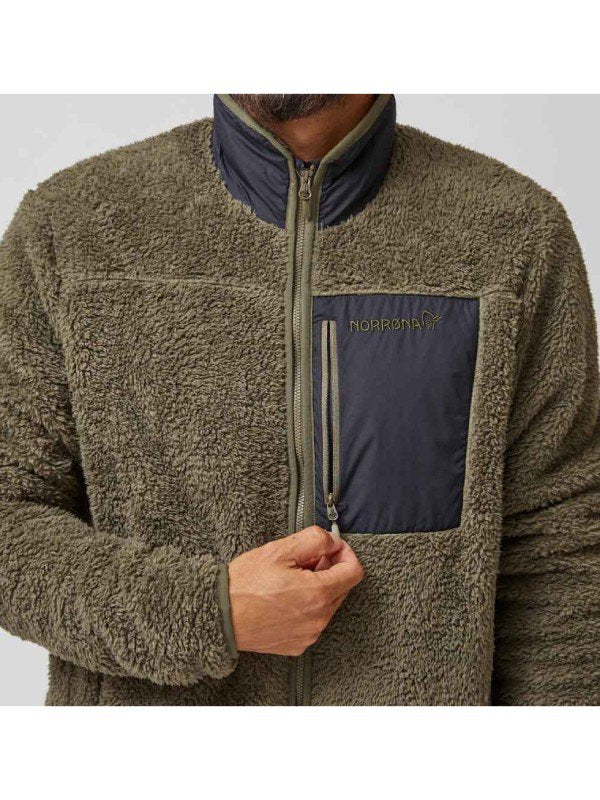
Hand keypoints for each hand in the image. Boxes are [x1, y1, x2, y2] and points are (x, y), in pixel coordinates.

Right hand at [228, 526, 363, 655]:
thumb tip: (334, 541)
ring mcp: (309, 635)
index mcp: (317, 594)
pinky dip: (306, 607)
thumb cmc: (243, 584)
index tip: (332, 548)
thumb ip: (315, 540)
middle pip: (342, 588)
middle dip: (329, 569)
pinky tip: (284, 598)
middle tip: (304, 560)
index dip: (346, 554)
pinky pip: (313, 621)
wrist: (218, 618)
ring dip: (318, 588)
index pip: (354, 572)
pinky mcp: (297, 645)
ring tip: (290, 579)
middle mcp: (318, 619)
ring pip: (328, 605)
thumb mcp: (279, 550)